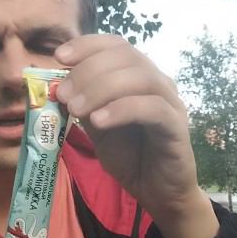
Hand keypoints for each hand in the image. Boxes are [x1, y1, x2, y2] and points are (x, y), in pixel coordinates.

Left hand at [53, 34, 218, 237]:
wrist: (158, 192)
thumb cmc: (131, 157)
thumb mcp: (98, 127)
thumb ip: (84, 104)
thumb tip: (58, 85)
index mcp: (139, 76)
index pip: (117, 45)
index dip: (88, 45)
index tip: (60, 57)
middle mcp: (159, 82)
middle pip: (126, 56)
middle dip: (88, 71)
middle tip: (64, 95)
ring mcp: (171, 102)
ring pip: (140, 77)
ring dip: (101, 89)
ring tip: (76, 109)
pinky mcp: (177, 126)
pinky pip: (152, 108)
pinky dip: (121, 110)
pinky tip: (98, 121)